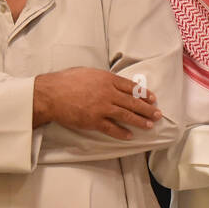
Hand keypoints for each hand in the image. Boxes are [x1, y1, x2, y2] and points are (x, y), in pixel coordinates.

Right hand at [34, 67, 160, 137]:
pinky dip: (122, 132)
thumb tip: (113, 82)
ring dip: (140, 121)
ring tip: (149, 125)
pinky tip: (130, 135)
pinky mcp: (94, 121)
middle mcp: (107, 93)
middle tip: (158, 114)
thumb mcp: (88, 72)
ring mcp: (102, 108)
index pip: (131, 87)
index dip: (144, 94)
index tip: (152, 99)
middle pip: (133, 102)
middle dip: (147, 109)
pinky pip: (112, 128)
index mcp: (107, 79)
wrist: (50, 94)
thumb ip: (103, 78)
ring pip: (126, 115)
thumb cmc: (66, 81)